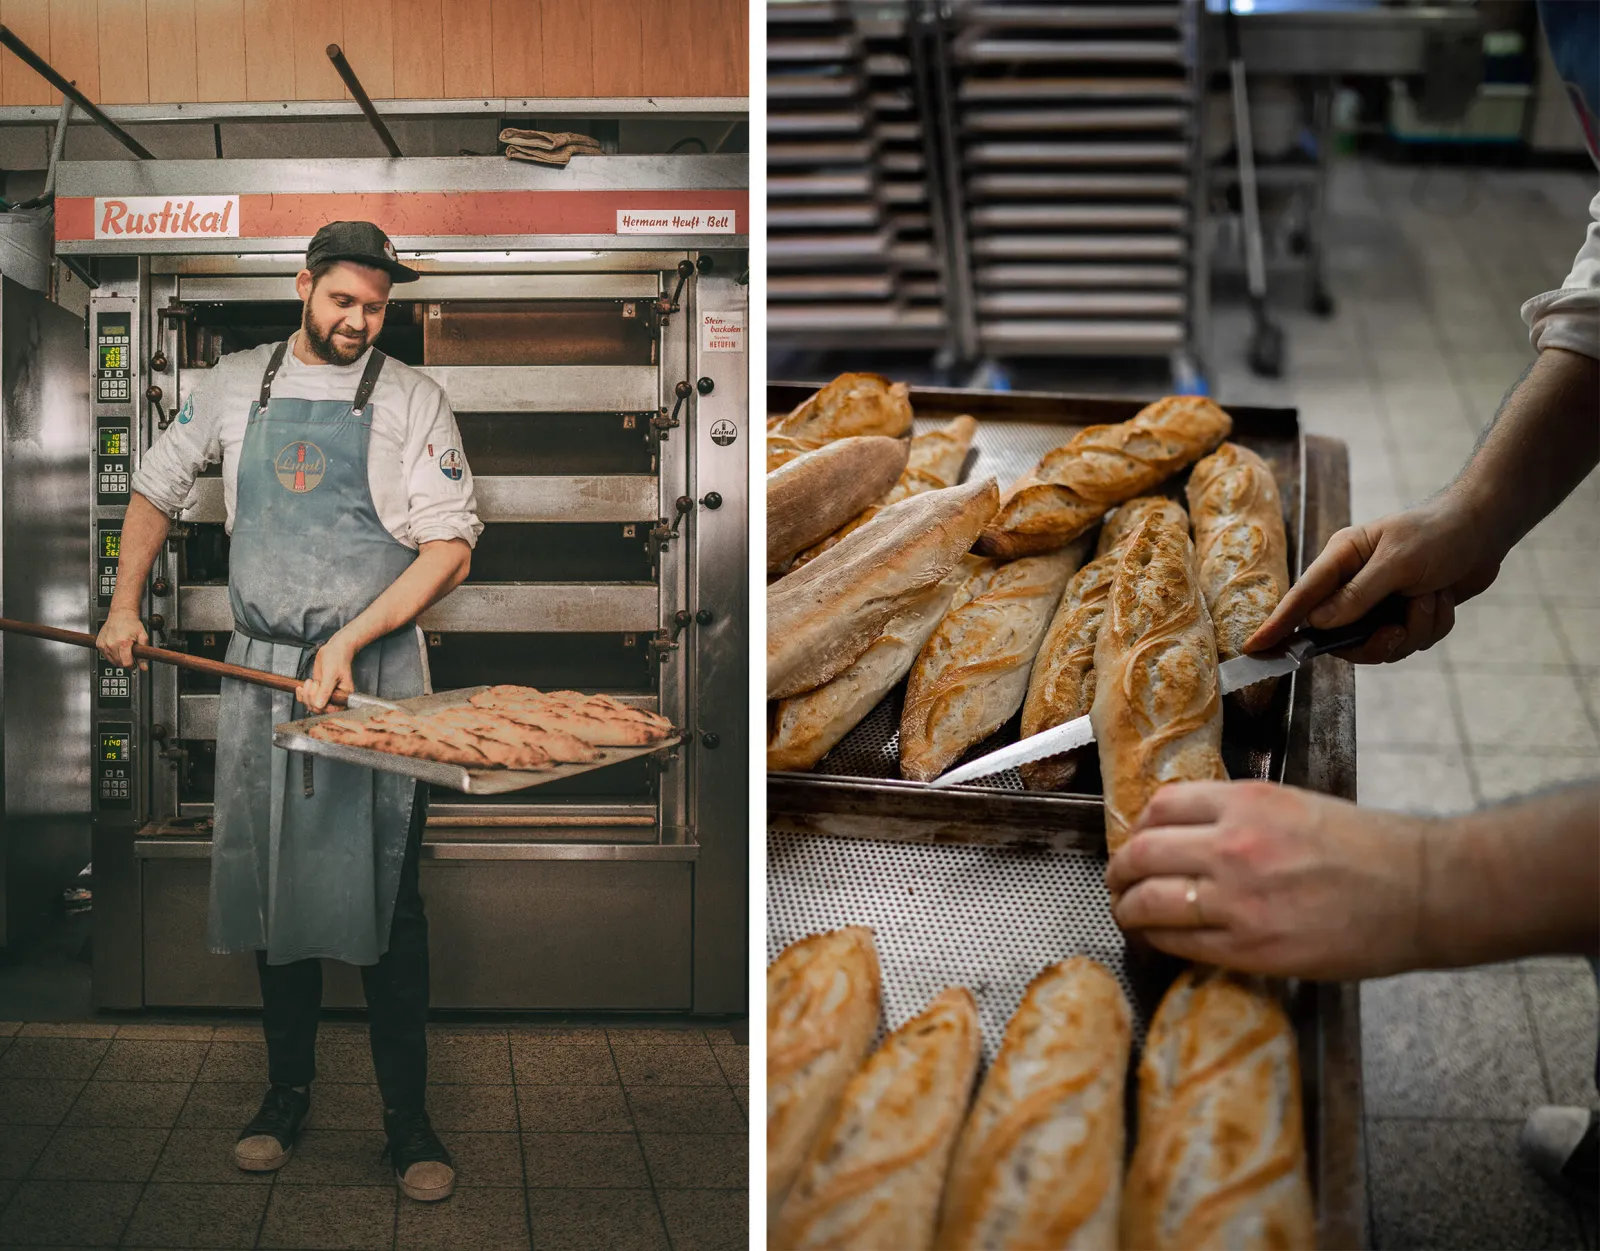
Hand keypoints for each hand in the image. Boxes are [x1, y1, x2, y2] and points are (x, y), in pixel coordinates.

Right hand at [96, 608, 147, 670]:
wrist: (121, 614)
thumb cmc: (131, 623)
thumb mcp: (143, 637)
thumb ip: (143, 654)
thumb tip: (144, 668)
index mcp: (123, 643)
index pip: (126, 664)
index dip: (132, 665)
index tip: (135, 663)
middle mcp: (111, 644)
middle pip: (119, 664)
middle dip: (126, 662)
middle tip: (131, 654)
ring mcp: (104, 645)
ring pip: (112, 662)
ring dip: (119, 659)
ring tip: (124, 649)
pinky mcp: (99, 645)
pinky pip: (106, 656)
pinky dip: (112, 655)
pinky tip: (117, 648)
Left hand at [297, 632, 357, 713]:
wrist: (334, 650)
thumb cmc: (337, 659)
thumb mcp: (331, 674)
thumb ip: (325, 690)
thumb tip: (319, 705)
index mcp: (343, 696)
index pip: (331, 710)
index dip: (321, 706)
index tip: (318, 694)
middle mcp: (335, 697)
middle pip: (319, 709)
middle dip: (311, 697)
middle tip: (314, 684)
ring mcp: (325, 694)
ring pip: (311, 704)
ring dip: (306, 694)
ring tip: (310, 682)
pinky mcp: (317, 690)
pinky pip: (306, 699)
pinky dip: (301, 694)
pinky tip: (301, 687)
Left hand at [1105, 781, 1431, 980]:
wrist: (1421, 891)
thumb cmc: (1367, 847)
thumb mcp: (1292, 805)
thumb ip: (1236, 814)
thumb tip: (1186, 833)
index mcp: (1245, 803)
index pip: (1158, 808)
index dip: (1138, 829)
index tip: (1137, 843)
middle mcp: (1233, 845)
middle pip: (1139, 854)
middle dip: (1118, 872)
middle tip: (1117, 882)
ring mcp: (1239, 900)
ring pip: (1148, 902)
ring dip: (1127, 909)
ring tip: (1129, 914)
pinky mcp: (1251, 948)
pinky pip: (1179, 944)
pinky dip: (1159, 942)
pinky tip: (1161, 941)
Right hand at [1247, 492, 1504, 663]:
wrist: (1487, 529)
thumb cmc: (1439, 532)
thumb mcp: (1397, 562)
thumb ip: (1358, 595)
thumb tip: (1319, 623)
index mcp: (1340, 559)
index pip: (1301, 598)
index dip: (1278, 625)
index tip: (1255, 648)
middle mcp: (1353, 583)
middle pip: (1341, 635)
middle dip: (1376, 639)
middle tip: (1396, 631)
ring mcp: (1379, 601)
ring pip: (1381, 643)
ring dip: (1414, 628)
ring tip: (1431, 599)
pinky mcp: (1404, 614)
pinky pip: (1409, 641)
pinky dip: (1431, 626)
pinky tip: (1441, 600)